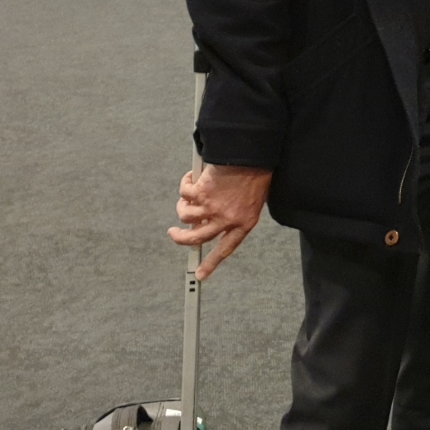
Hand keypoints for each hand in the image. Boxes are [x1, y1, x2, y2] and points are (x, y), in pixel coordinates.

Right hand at [169, 164, 271, 279]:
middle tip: (173, 233)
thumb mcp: (251, 200)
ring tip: (187, 195)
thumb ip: (233, 214)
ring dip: (182, 206)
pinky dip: (185, 184)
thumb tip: (208, 221)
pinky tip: (192, 176)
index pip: (225, 249)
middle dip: (180, 238)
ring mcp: (212, 207)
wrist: (252, 155)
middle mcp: (227, 219)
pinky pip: (184, 193)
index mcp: (244, 223)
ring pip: (185, 216)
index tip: (200, 275)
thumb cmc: (255, 173)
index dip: (211, 264)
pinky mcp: (201, 193)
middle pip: (196, 239)